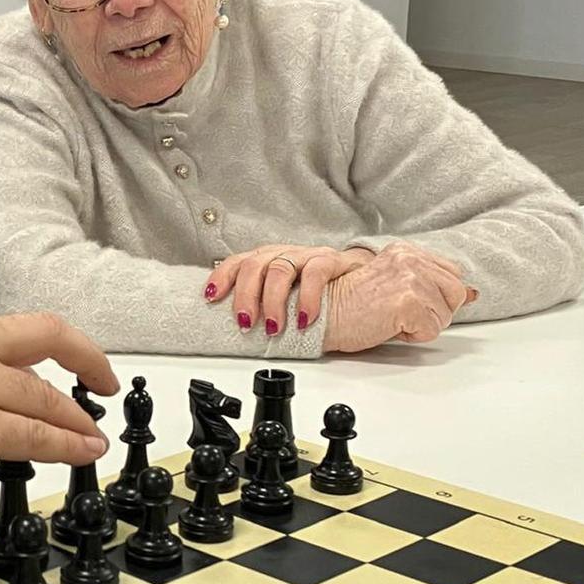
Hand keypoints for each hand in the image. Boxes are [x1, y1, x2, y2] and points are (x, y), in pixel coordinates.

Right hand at [0, 300, 119, 501]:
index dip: (30, 355)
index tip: (46, 362)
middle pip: (44, 342)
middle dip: (83, 361)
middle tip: (101, 381)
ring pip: (44, 398)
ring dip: (75, 419)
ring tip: (93, 435)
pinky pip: (34, 437)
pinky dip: (67, 445)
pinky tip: (84, 452)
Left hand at [204, 244, 374, 334]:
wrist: (373, 281)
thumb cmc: (326, 292)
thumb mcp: (290, 297)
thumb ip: (268, 305)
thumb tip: (242, 328)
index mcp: (270, 260)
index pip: (238, 262)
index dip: (222, 277)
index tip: (210, 298)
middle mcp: (287, 254)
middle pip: (255, 265)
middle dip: (245, 296)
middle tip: (246, 323)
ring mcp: (309, 255)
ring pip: (280, 268)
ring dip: (272, 301)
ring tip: (274, 326)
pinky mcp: (334, 261)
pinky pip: (316, 273)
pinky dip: (307, 298)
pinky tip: (305, 319)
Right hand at [323, 241, 478, 351]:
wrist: (321, 317)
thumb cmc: (348, 305)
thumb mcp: (394, 285)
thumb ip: (431, 284)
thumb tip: (472, 294)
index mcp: (406, 251)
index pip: (451, 275)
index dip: (437, 297)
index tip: (413, 304)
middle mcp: (410, 259)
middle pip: (455, 293)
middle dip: (435, 311)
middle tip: (400, 314)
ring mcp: (411, 279)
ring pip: (445, 314)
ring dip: (421, 325)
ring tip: (390, 318)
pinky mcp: (408, 302)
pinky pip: (431, 330)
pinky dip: (412, 336)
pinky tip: (387, 326)